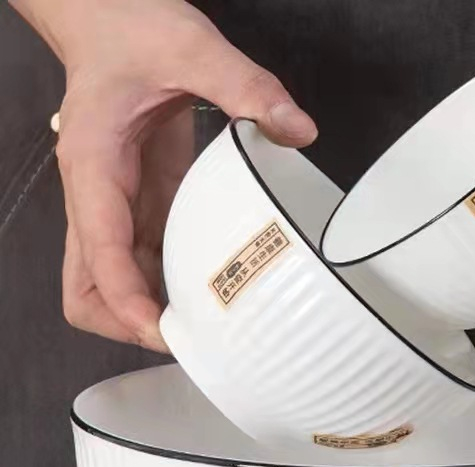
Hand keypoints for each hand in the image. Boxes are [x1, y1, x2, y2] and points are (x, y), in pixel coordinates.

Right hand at [11, 0, 316, 350]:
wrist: (108, 18)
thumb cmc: (131, 31)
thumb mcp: (191, 47)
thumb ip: (245, 85)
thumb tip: (297, 130)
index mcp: (94, 169)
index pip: (99, 256)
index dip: (128, 303)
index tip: (166, 333)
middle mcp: (95, 200)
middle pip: (86, 293)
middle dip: (127, 324)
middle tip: (187, 336)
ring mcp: (115, 210)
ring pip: (109, 288)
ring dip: (147, 314)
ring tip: (204, 325)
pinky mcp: (138, 207)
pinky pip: (142, 266)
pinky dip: (165, 288)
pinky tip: (207, 290)